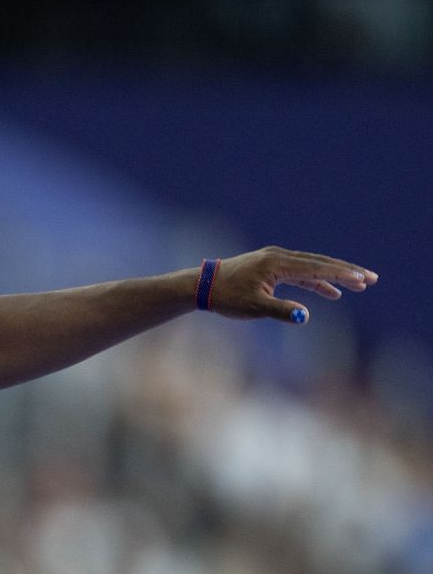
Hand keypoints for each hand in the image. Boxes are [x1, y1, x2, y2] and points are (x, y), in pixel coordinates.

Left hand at [206, 248, 375, 323]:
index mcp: (277, 264)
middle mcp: (278, 257)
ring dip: (333, 277)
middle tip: (372, 279)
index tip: (363, 279)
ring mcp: (274, 260)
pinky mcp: (269, 267)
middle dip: (346, 272)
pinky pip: (298, 273)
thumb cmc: (226, 298)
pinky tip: (328, 293)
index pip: (316, 268)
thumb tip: (305, 316)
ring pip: (311, 267)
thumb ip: (280, 311)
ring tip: (358, 286)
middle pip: (319, 263)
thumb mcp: (253, 308)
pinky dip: (314, 282)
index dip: (342, 274)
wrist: (201, 286)